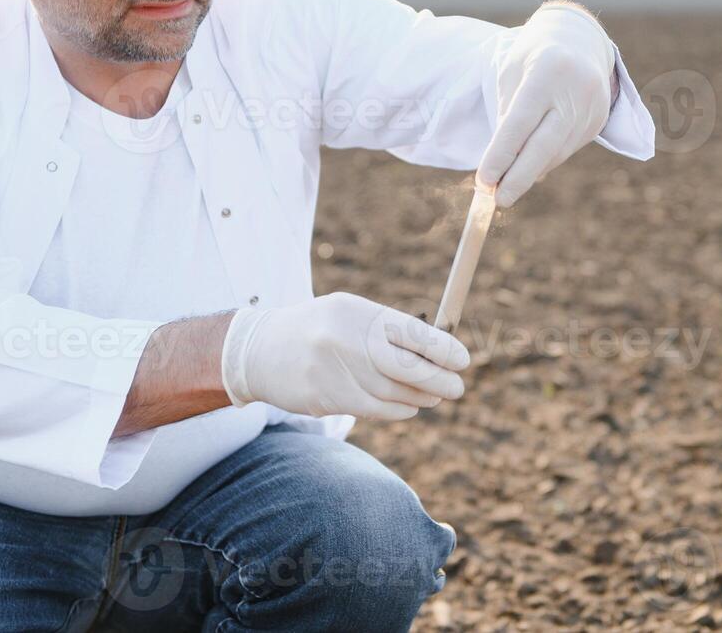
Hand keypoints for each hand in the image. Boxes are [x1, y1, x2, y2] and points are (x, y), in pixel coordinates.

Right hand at [220, 293, 469, 420]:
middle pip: (405, 366)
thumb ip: (388, 329)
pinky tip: (410, 407)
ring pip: (391, 392)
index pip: (409, 331)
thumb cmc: (318, 329)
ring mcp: (333, 370)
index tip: (464, 360)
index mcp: (357, 312)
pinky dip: (398, 410)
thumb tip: (439, 350)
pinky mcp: (324, 397)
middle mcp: (346, 339)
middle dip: (438, 379)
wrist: (257, 350)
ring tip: (435, 396)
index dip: (441, 348)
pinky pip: (373, 409)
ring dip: (420, 397)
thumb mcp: (350, 314)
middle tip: (458, 387)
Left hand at [477, 5, 615, 206]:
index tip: (484, 180)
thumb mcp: (512, 74)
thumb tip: (503, 165)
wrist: (580, 40)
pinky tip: (530, 168)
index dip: (501, 154)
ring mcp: (592, 107)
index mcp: (548, 70)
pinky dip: (546, 161)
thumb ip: (508, 115)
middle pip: (545, 145)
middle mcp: (575, 90)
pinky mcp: (599, 120)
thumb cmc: (534, 56)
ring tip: (505, 187)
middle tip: (499, 200)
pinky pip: (567, 149)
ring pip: (557, 152)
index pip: (521, 121)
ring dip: (530, 173)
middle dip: (519, 177)